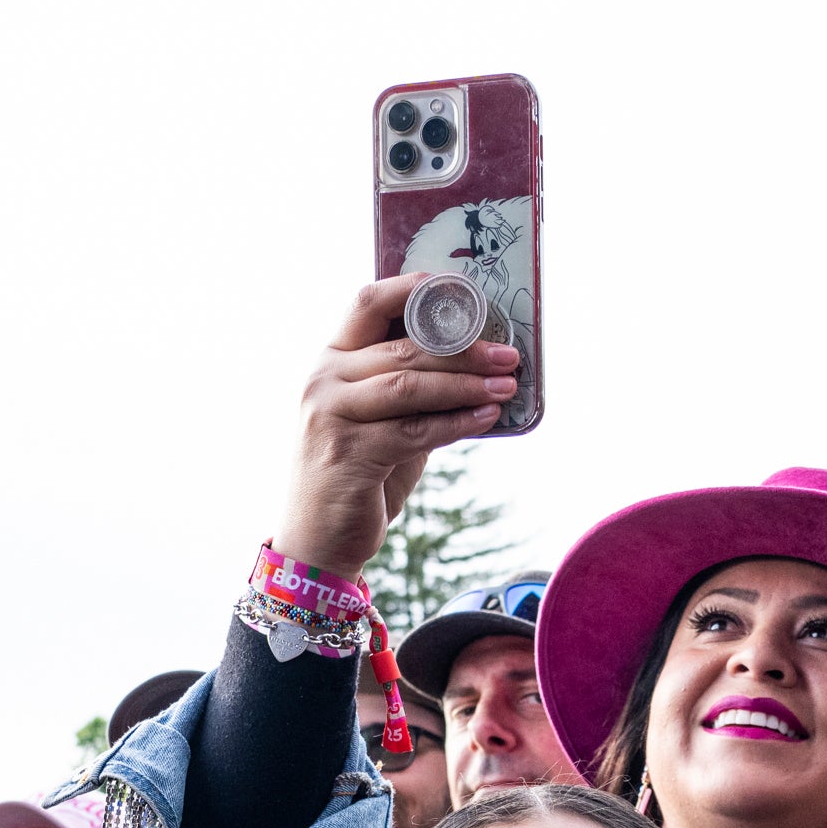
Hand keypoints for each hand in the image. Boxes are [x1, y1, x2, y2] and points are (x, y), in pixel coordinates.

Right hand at [273, 278, 522, 579]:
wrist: (319, 539)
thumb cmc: (359, 475)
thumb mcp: (381, 420)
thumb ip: (409, 387)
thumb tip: (476, 361)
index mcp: (332, 360)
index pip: (368, 303)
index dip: (413, 288)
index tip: (461, 290)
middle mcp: (324, 381)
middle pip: (403, 348)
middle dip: (463, 349)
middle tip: (508, 355)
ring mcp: (331, 416)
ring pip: (409, 386)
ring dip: (465, 385)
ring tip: (505, 386)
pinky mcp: (348, 454)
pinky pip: (414, 431)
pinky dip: (456, 424)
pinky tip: (486, 419)